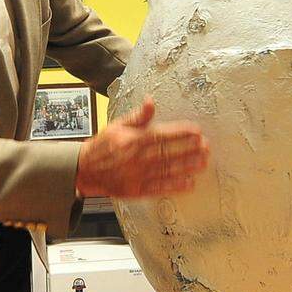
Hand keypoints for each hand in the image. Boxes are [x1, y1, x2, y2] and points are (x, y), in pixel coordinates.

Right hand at [75, 97, 209, 198]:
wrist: (85, 170)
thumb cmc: (102, 146)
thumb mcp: (117, 126)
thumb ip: (137, 116)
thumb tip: (151, 101)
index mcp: (132, 140)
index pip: (161, 135)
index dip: (180, 133)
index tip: (196, 130)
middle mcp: (136, 158)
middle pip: (167, 153)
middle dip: (189, 149)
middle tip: (206, 146)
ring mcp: (137, 175)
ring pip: (167, 170)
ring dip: (187, 167)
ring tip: (203, 162)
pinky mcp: (137, 190)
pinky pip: (159, 188)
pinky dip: (175, 186)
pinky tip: (190, 183)